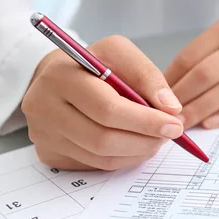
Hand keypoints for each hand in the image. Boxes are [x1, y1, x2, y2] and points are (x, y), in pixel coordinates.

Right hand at [23, 35, 183, 170]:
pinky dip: (123, 158)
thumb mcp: (119, 54)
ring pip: (101, 157)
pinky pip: (95, 165)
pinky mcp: (48, 153)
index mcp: (61, 75)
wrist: (57, 78)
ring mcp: (43, 134)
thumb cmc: (93, 65)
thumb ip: (147, 76)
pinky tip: (135, 145)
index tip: (175, 125)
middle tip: (169, 135)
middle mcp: (43, 106)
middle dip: (145, 140)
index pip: (108, 109)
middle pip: (103, 139)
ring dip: (138, 152)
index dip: (146, 121)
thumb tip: (171, 109)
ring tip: (156, 139)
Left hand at [165, 8, 218, 129]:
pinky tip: (213, 123)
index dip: (171, 80)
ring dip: (202, 109)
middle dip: (183, 99)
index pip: (192, 55)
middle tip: (165, 117)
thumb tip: (174, 84)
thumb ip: (210, 53)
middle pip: (207, 73)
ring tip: (184, 124)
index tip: (156, 98)